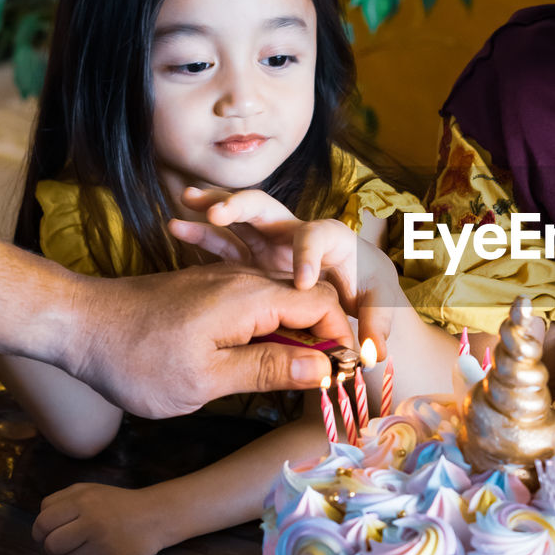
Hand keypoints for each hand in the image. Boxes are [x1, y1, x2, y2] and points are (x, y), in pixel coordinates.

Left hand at [33, 482, 165, 554]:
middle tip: (69, 543)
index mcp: (83, 500)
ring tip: (88, 549)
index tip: (49, 534)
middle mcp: (92, 521)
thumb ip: (60, 501)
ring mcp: (104, 544)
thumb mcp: (89, 490)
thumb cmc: (118, 503)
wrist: (156, 516)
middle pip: (51, 546)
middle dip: (55, 548)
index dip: (40, 531)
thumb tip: (39, 526)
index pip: (43, 522)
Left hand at [69, 262, 348, 417]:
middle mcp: (244, 280)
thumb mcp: (205, 379)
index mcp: (251, 298)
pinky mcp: (209, 290)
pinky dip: (271, 329)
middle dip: (326, 337)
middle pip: (307, 299)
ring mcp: (225, 282)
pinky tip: (261, 359)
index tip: (344, 376)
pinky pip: (257, 304)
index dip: (341, 340)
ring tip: (297, 374)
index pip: (322, 306)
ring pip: (283, 301)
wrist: (79, 325)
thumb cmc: (136, 358)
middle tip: (327, 380)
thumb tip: (321, 369)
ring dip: (298, 335)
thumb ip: (267, 370)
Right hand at [170, 187, 401, 355]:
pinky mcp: (251, 259)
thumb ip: (376, 325)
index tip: (300, 281)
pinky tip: (176, 228)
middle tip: (217, 213)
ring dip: (214, 206)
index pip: (316, 237)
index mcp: (329, 240)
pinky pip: (224, 242)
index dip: (307, 256)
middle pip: (268, 208)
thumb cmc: (369, 287)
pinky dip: (202, 233)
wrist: (357, 282)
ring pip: (238, 218)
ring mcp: (269, 244)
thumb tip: (367, 354)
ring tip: (186, 201)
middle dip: (242, 206)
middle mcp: (295, 235)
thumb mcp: (378, 302)